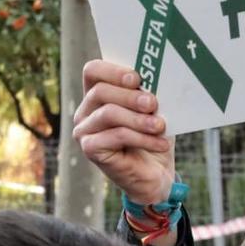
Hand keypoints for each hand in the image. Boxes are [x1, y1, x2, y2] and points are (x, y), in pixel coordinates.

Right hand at [74, 60, 175, 206]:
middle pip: (100, 91)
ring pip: (108, 113)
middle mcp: (85, 111)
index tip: (137, 79)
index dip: (113, 71)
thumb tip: (155, 80)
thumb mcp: (153, 110)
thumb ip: (147, 93)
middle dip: (130, 96)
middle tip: (153, 103)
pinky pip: (116, 136)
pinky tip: (160, 143)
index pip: (93, 71)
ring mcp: (84, 131)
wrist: (155, 174)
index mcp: (97, 94)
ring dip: (138, 119)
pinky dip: (141, 138)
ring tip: (160, 125)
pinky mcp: (90, 149)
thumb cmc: (153, 136)